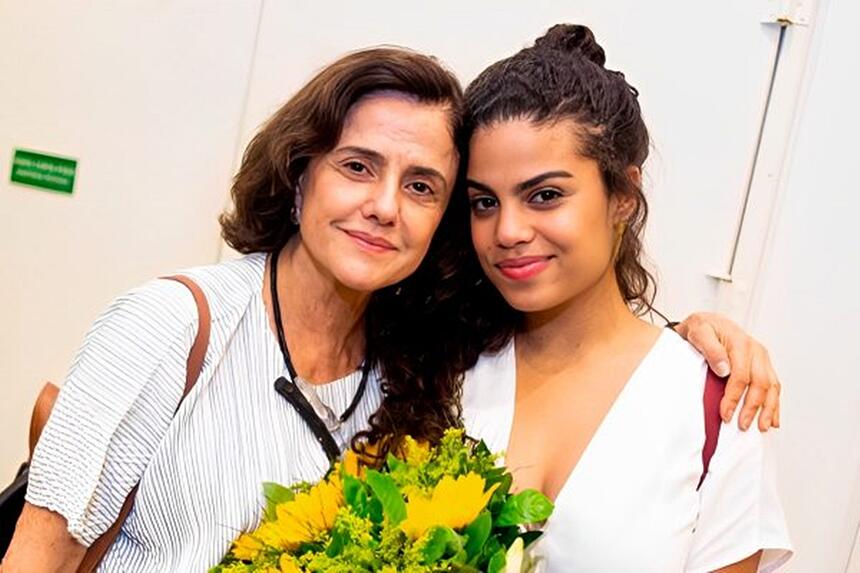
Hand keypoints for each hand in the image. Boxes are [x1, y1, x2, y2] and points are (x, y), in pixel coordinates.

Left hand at [674, 312, 779, 431]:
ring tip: (761, 427)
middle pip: (760, 383)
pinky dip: (774, 404)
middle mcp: (756, 351)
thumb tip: (724, 368)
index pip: (741, 375)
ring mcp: (762, 359)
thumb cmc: (703, 328)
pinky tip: (773, 419)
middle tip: (741, 425)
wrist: (711, 323)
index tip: (726, 413)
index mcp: (740, 343)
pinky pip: (774, 386)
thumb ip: (710, 348)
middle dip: (752, 407)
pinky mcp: (764, 366)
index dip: (734, 397)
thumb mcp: (699, 332)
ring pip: (772, 387)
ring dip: (768, 409)